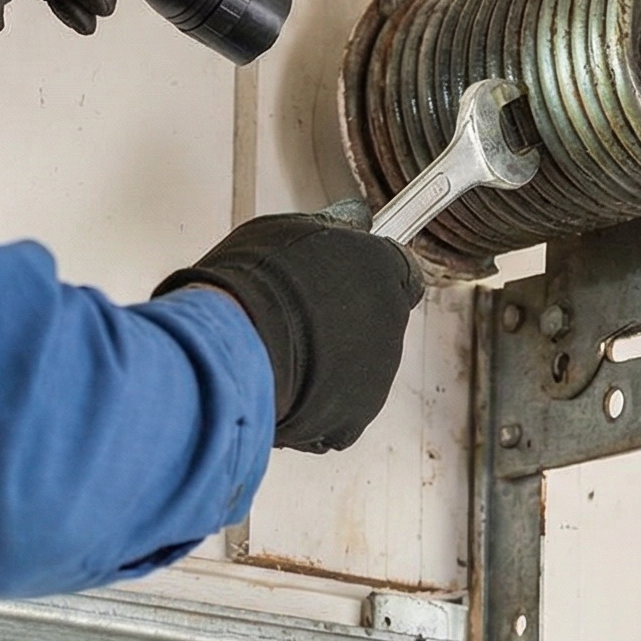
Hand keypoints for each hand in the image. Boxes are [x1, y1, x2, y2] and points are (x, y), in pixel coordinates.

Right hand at [159, 216, 425, 452]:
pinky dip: (311, 405)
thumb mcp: (293, 229)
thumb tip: (355, 218)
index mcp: (387, 272)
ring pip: (353, 371)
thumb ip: (335, 226)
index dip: (371, 275)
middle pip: (374, 324)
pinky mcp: (351, 422)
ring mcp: (376, 379)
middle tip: (295, 317)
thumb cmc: (257, 279)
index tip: (349, 277)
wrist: (237, 344)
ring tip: (277, 353)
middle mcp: (392, 326)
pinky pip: (334, 413)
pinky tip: (279, 385)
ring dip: (325, 364)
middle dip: (340, 322)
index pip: (402, 272)